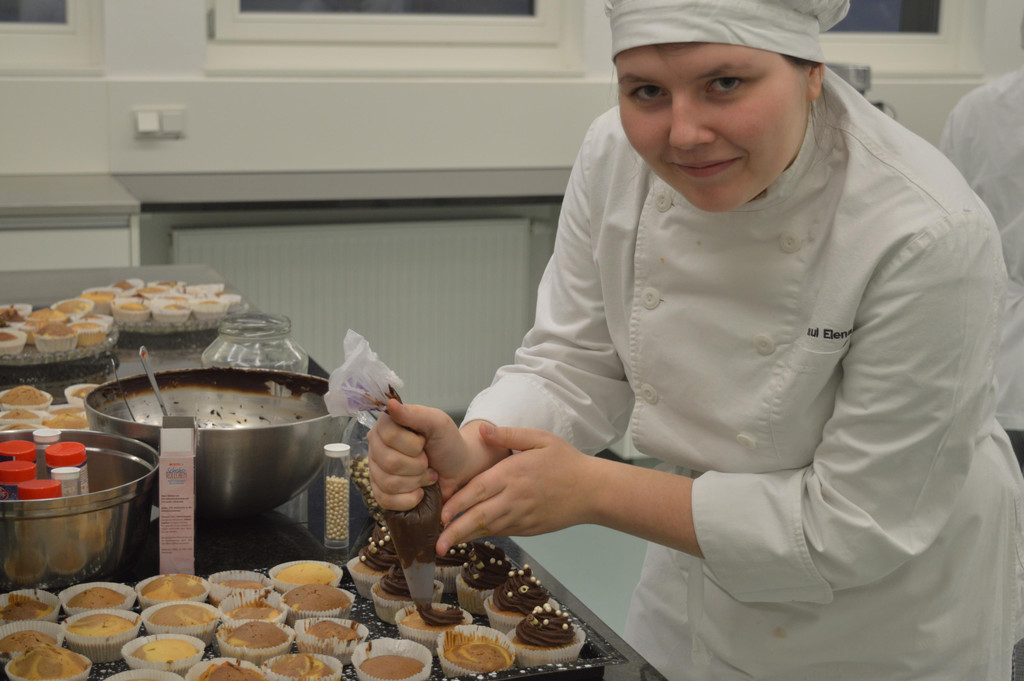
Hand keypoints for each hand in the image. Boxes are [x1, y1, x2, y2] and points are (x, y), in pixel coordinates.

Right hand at [366, 400, 466, 510]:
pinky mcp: (381, 492)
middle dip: (417, 466)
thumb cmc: (448, 443)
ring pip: (388, 483)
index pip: (389, 436)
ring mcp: (376, 470)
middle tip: (428, 462)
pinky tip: (419, 492)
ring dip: (416, 482)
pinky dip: (409, 499)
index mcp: (386, 425)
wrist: (458, 469)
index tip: (424, 443)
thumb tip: (390, 404)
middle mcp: (376, 447)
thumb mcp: (438, 423)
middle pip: (389, 462)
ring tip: (426, 475)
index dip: (412, 445)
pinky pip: (385, 500)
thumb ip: (415, 414)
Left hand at [437, 423, 593, 554]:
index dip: (457, 504)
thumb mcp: (540, 438)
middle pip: (479, 517)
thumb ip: (509, 435)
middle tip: (436, 544)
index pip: (478, 491)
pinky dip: (485, 534)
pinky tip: (471, 536)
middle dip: (455, 531)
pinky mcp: (529, 528)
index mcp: (513, 474)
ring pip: (488, 529)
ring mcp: (522, 517)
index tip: (440, 514)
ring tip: (444, 544)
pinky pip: (502, 532)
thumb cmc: (566, 462)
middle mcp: (514, 498)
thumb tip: (481, 430)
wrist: (592, 490)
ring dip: (466, 537)